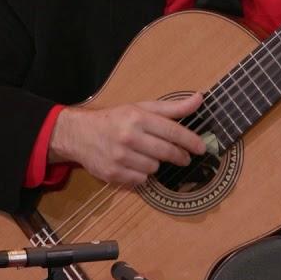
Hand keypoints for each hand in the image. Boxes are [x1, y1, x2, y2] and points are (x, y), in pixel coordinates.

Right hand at [49, 92, 206, 184]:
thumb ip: (172, 108)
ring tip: (147, 155)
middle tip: (184, 157)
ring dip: (155, 164)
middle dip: (180, 156)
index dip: (191, 141)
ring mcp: (120, 157)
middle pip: (166, 152)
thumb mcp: (141, 108)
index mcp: (137, 117)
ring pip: (154, 168)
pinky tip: (134, 165)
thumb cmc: (115, 119)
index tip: (201, 148)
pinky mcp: (113, 174)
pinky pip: (141, 180)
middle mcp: (129, 137)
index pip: (172, 132)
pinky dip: (141, 175)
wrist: (79, 134)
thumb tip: (199, 99)